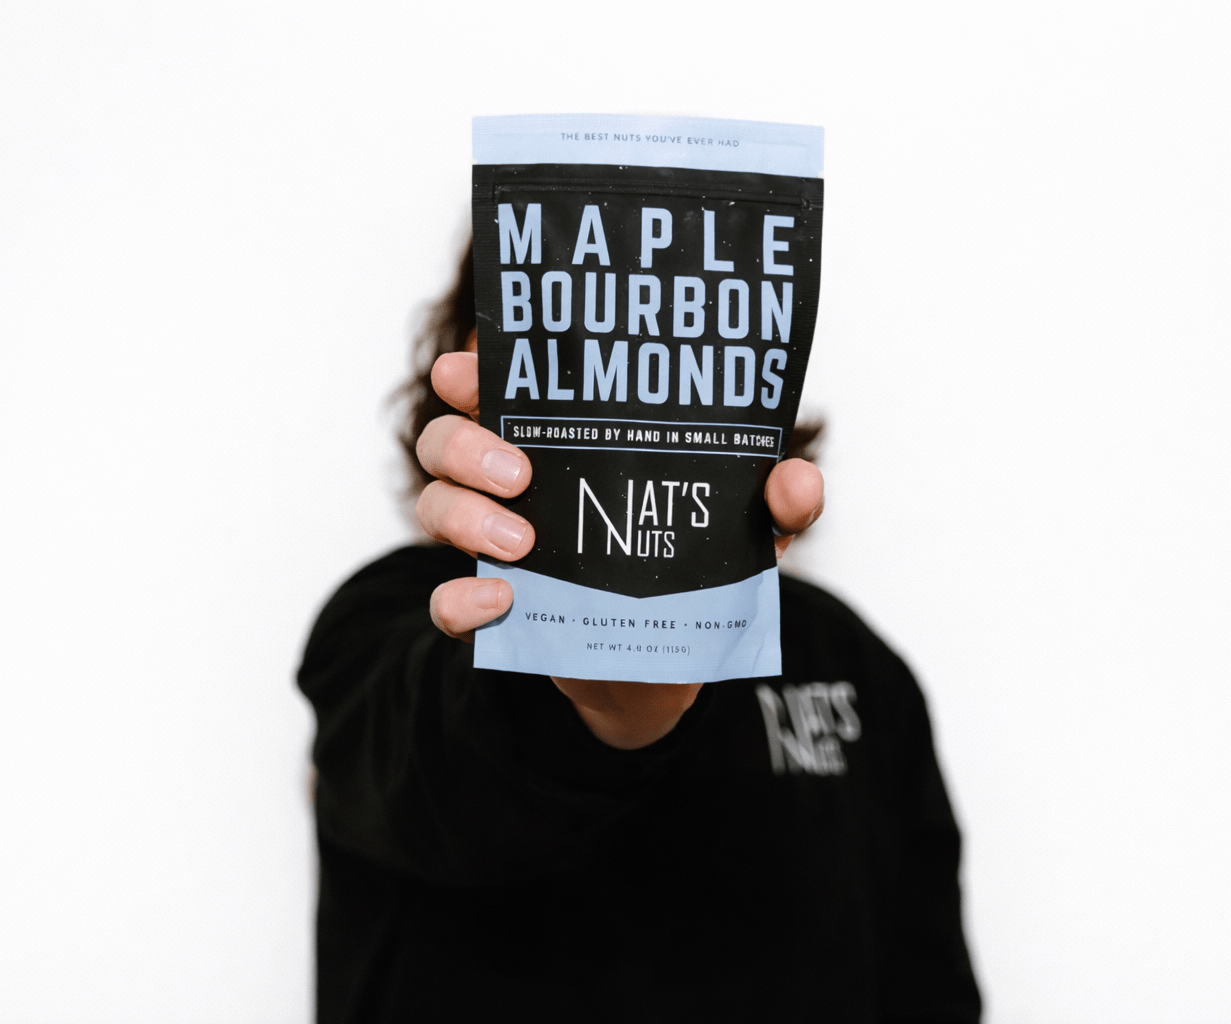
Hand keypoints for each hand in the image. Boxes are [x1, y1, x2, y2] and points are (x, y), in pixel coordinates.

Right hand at [416, 346, 824, 747]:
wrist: (663, 666)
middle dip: (468, 443)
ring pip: (435, 505)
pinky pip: (445, 603)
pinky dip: (460, 599)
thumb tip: (795, 480)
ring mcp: (495, 546)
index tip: (467, 366)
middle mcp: (513, 485)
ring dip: (465, 514)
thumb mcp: (744, 533)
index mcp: (563, 444)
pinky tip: (503, 598)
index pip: (501, 390)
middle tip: (522, 469)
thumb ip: (776, 505)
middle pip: (446, 440)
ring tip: (524, 539)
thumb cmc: (692, 572)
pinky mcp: (493, 611)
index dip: (473, 372)